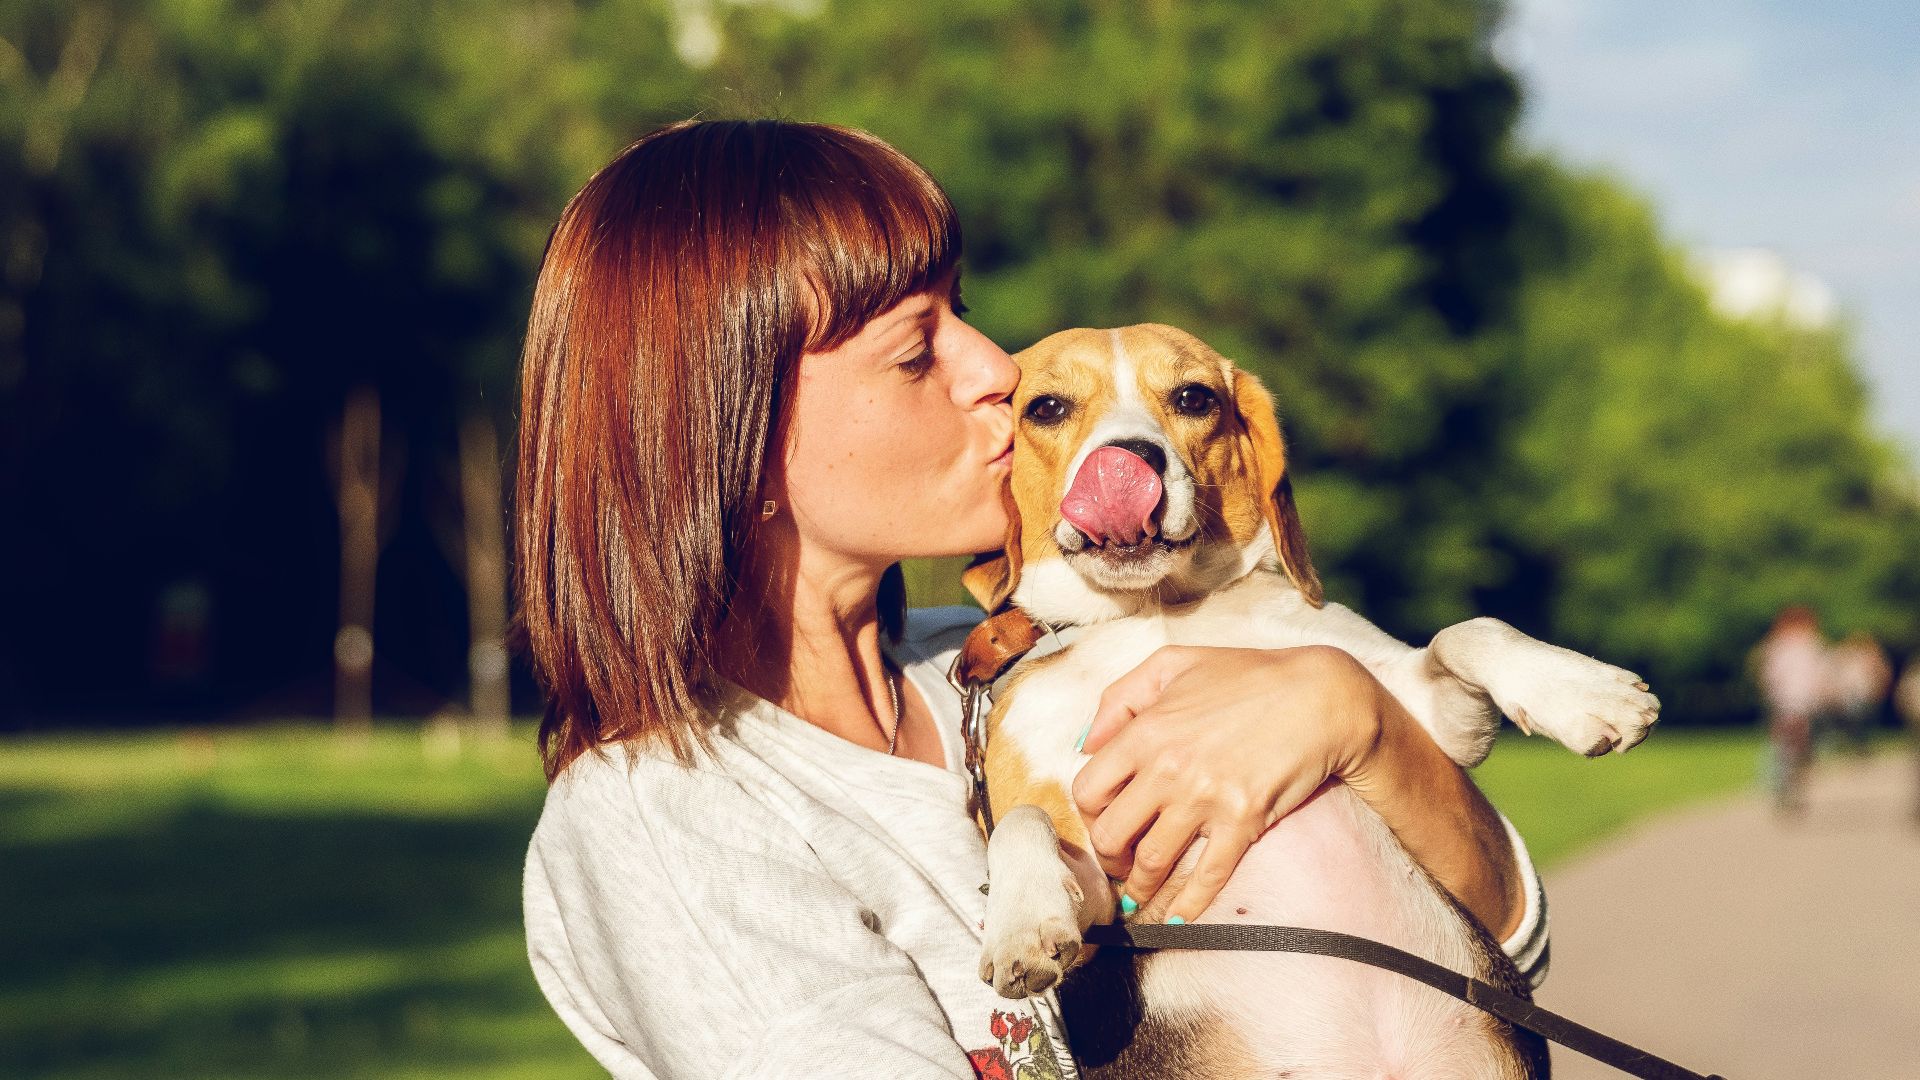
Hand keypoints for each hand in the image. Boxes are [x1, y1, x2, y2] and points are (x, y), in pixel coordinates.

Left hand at [1070, 644, 1384, 922]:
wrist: (1320, 696)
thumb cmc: (1248, 675)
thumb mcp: (1173, 664)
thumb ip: (1119, 698)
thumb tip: (1086, 744)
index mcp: (1145, 732)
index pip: (1089, 791)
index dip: (1090, 814)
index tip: (1104, 821)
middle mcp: (1167, 770)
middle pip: (1111, 835)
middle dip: (1109, 856)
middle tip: (1118, 862)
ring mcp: (1205, 800)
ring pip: (1151, 863)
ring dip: (1139, 888)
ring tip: (1137, 896)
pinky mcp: (1243, 822)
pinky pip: (1206, 877)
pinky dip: (1186, 906)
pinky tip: (1174, 919)